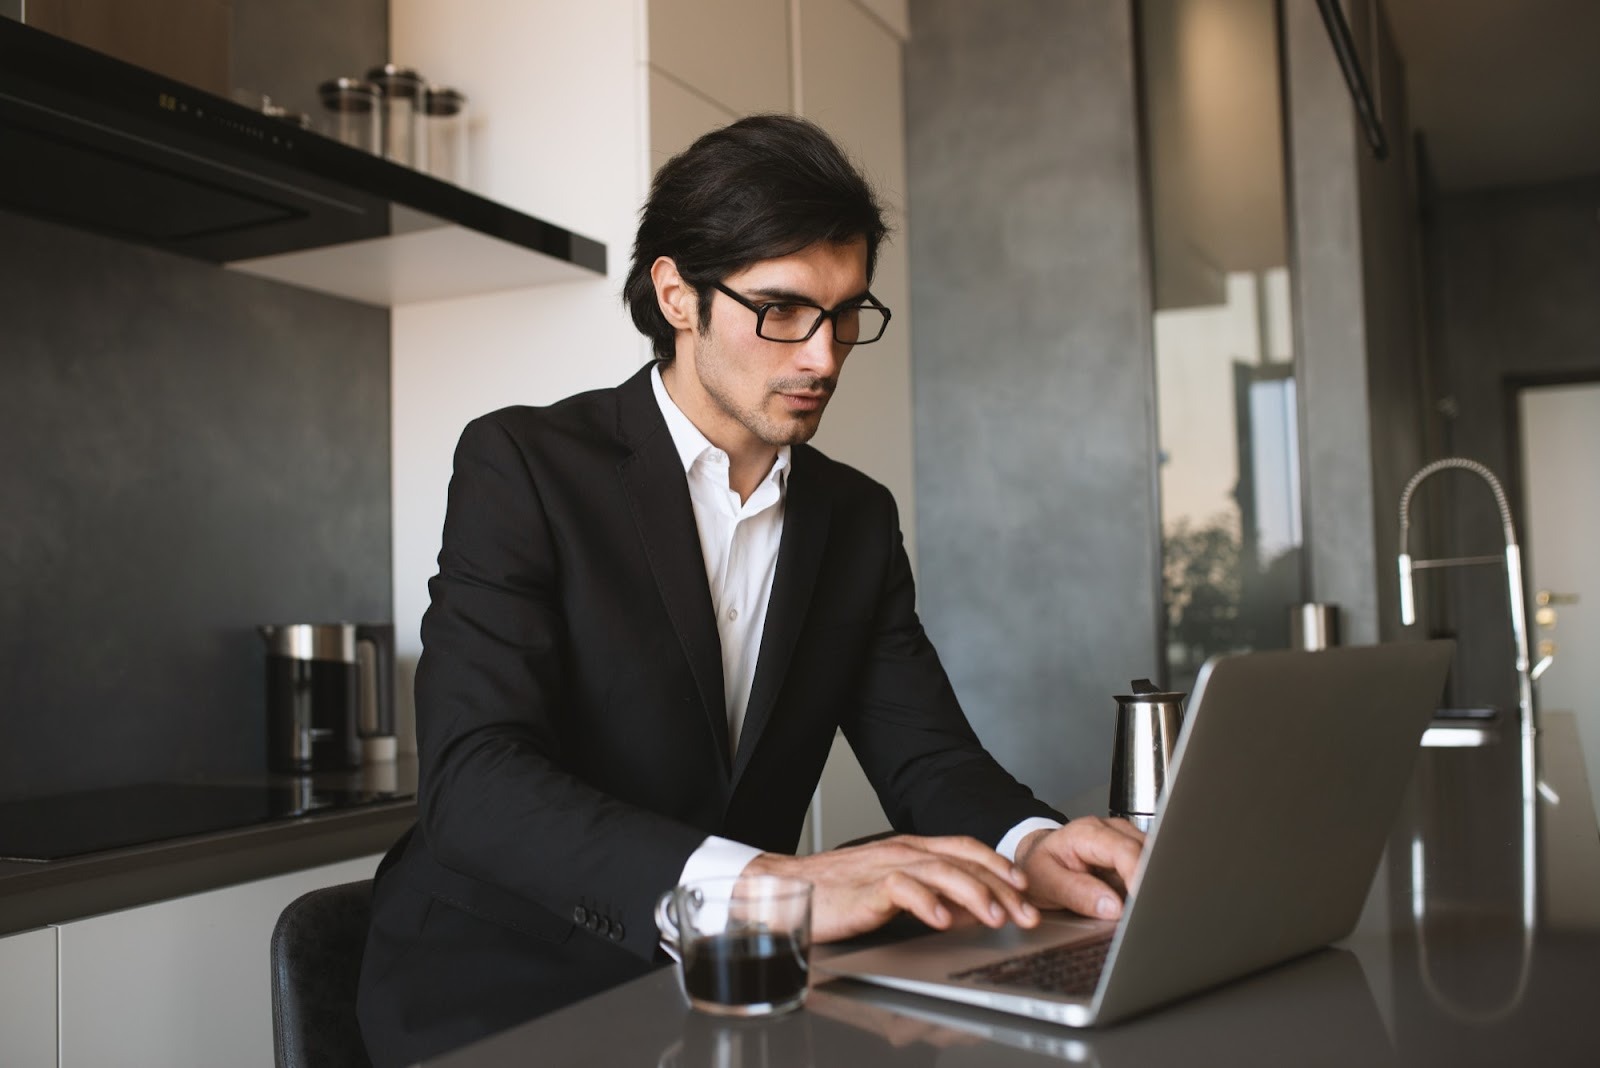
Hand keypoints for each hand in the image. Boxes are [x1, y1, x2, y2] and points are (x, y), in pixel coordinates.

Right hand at [744, 834, 1040, 942]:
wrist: (785, 887)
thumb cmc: (837, 892)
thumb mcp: (892, 891)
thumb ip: (929, 895)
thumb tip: (965, 912)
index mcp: (911, 849)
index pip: (966, 848)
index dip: (999, 866)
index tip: (1024, 890)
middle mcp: (903, 851)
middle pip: (964, 862)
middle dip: (1001, 888)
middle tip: (1025, 915)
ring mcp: (885, 866)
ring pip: (942, 871)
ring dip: (973, 895)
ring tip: (994, 918)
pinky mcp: (866, 887)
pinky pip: (902, 889)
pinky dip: (926, 903)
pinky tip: (941, 921)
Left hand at [1013, 817, 1145, 919]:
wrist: (1037, 858)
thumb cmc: (1039, 867)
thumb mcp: (1045, 882)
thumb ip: (1077, 893)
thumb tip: (1113, 907)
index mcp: (1087, 832)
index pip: (1124, 850)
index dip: (1138, 876)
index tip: (1141, 903)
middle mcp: (1111, 831)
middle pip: (1147, 853)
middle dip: (1150, 884)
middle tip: (1146, 913)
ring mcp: (1126, 841)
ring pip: (1155, 861)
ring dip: (1151, 886)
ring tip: (1141, 911)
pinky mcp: (1134, 856)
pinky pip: (1150, 871)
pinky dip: (1148, 888)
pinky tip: (1139, 904)